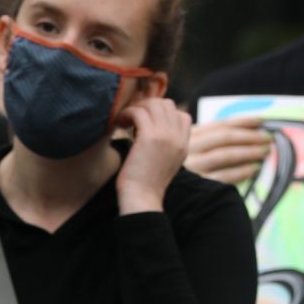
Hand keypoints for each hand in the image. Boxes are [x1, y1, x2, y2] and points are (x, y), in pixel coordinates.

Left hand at [114, 96, 192, 212]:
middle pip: (167, 105)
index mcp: (184, 144)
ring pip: (153, 104)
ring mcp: (166, 136)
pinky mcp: (149, 137)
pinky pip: (138, 112)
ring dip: (136, 108)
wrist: (142, 199)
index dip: (162, 114)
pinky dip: (127, 113)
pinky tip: (120, 124)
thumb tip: (145, 129)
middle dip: (147, 107)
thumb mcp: (163, 163)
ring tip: (125, 121)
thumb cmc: (146, 185)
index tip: (145, 123)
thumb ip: (164, 145)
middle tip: (132, 119)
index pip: (181, 115)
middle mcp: (178, 137)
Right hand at [187, 116, 273, 186]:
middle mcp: (189, 148)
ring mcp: (193, 167)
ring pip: (225, 155)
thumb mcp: (193, 147)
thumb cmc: (187, 166)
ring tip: (264, 152)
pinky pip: (223, 177)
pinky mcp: (197, 185)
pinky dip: (241, 172)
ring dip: (249, 152)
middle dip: (250, 136)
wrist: (165, 190)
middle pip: (225, 137)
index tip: (261, 121)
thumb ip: (213, 138)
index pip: (220, 124)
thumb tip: (249, 130)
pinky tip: (253, 169)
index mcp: (190, 135)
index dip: (242, 122)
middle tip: (268, 138)